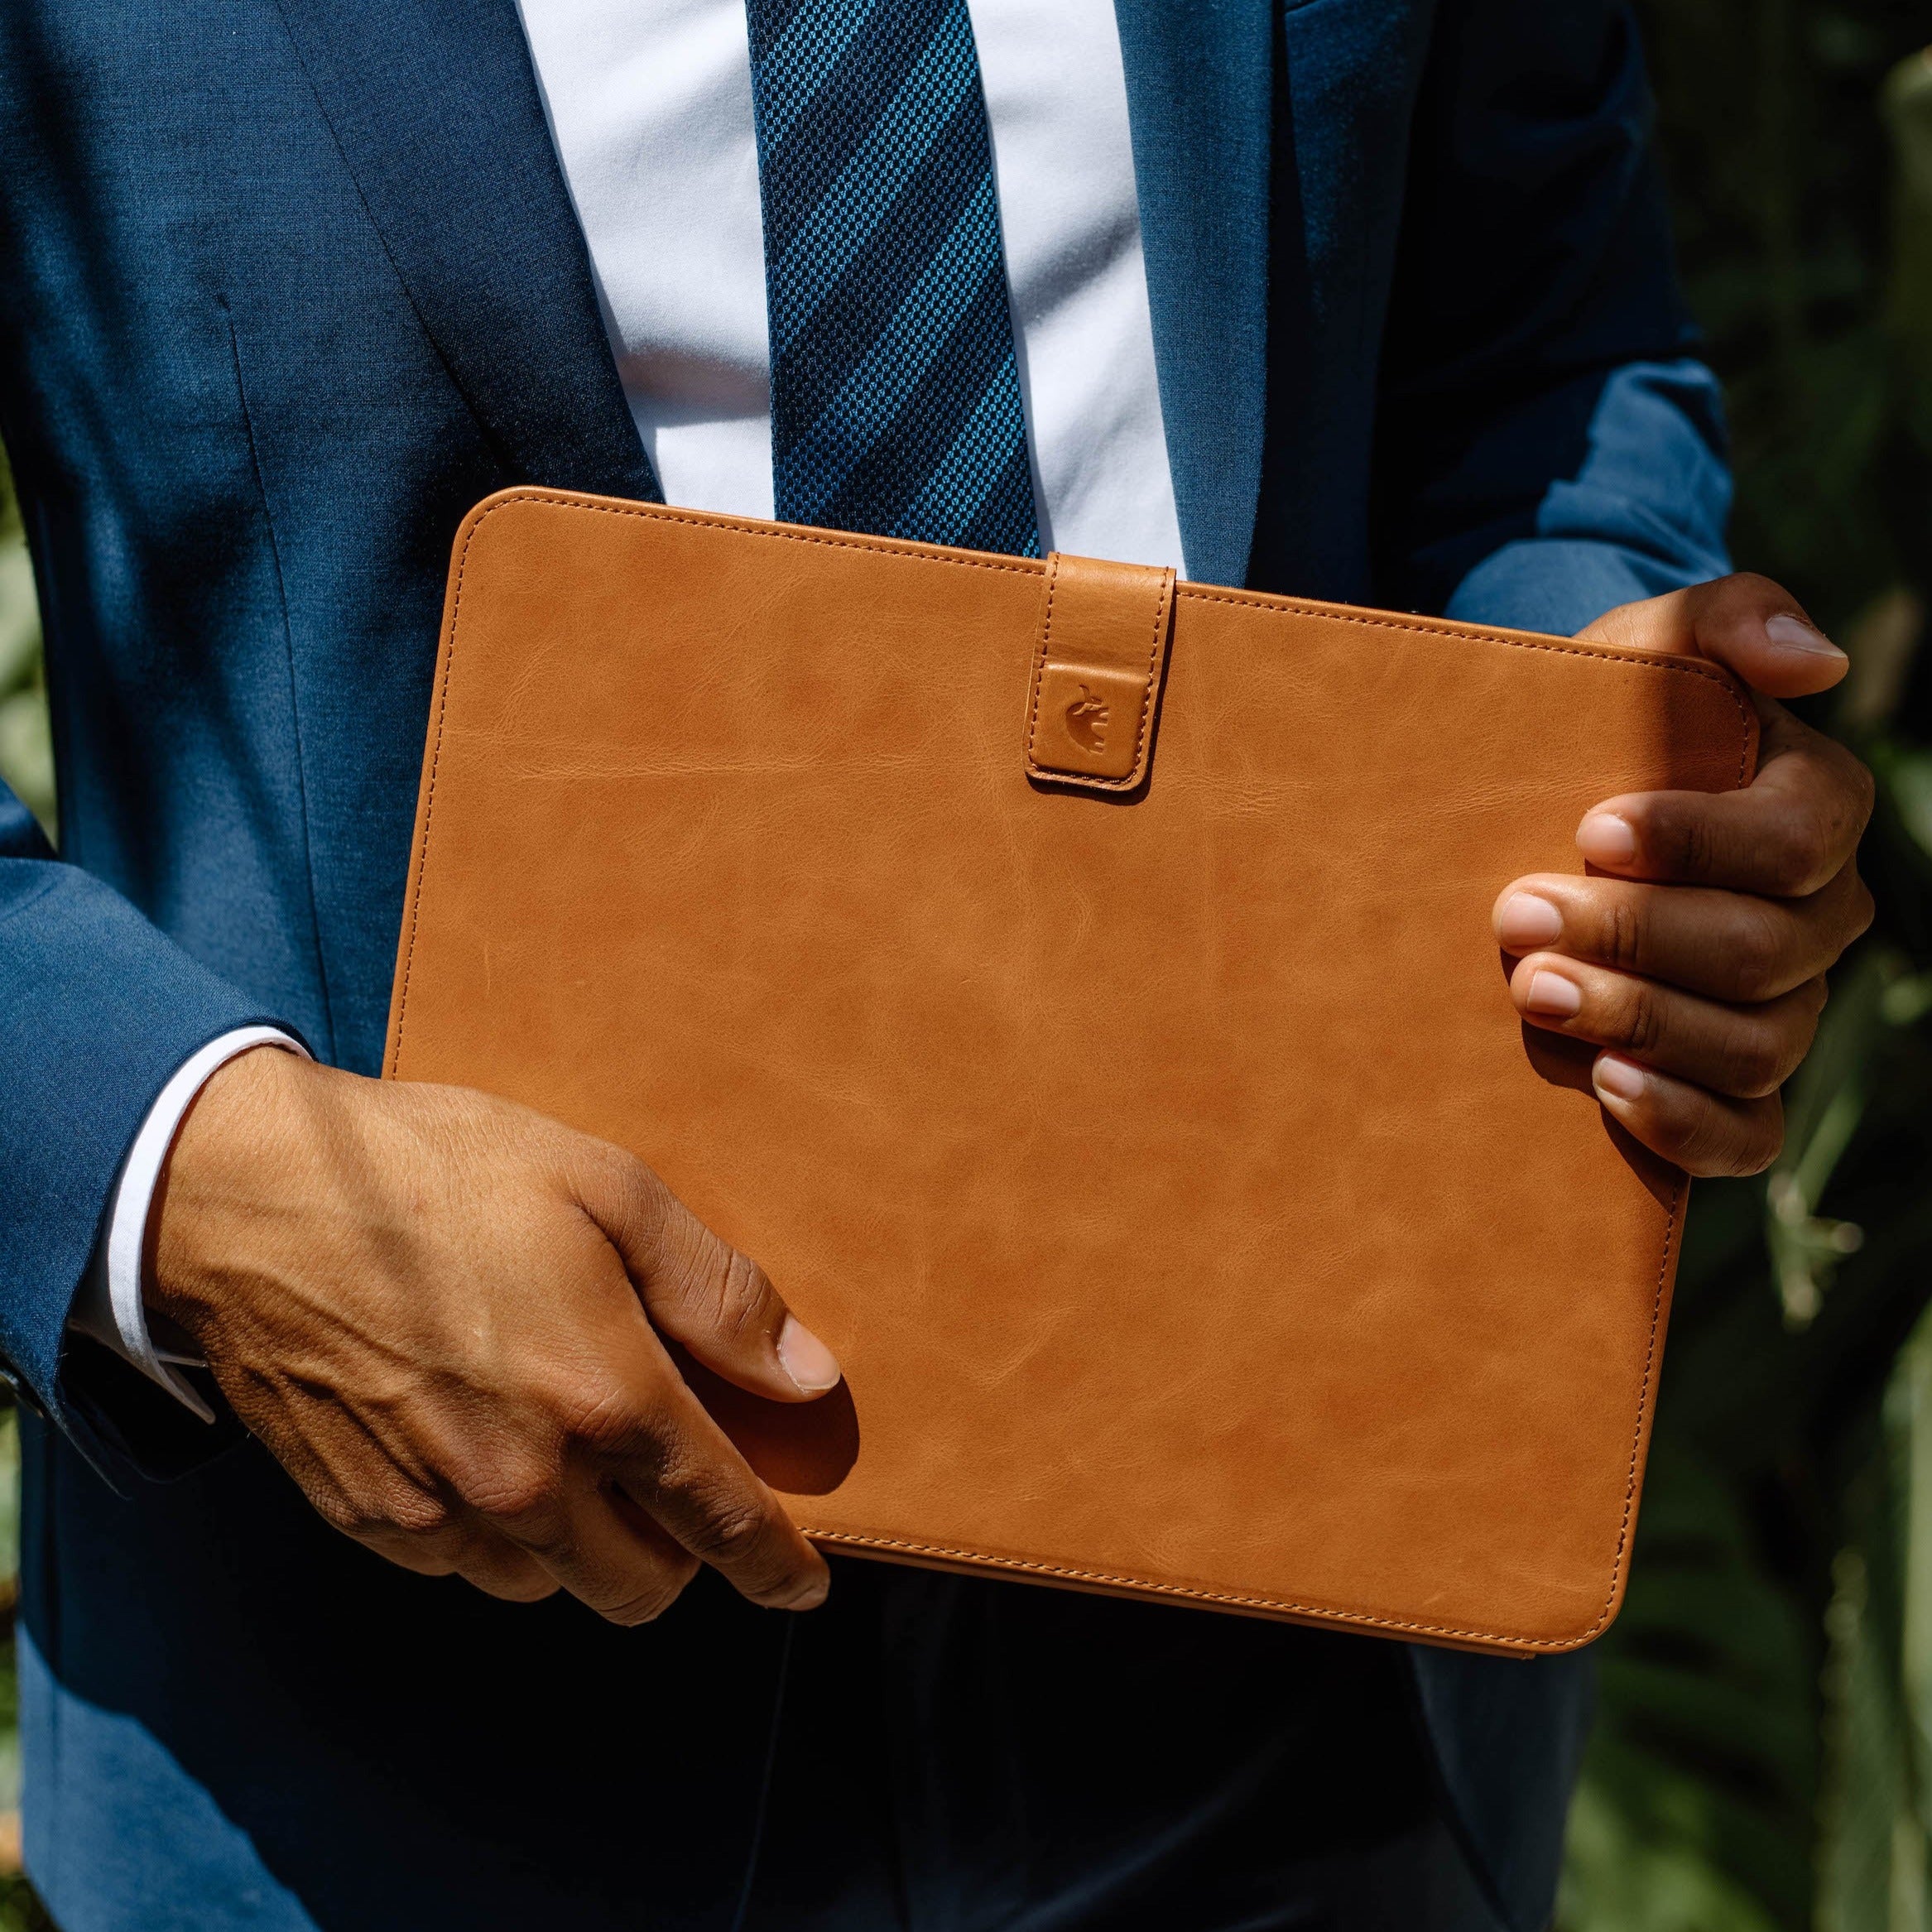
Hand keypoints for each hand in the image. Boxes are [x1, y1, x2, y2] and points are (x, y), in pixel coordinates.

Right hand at [150, 1047, 842, 1621]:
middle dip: (680, 1553)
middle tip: (678, 1486)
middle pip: (641, 1584)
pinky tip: (492, 1452)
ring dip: (586, 1545)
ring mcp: (439, 1512)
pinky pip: (464, 1568)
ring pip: (552, 1584)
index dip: (775, 1566)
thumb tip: (808, 1379)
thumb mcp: (607, 1188)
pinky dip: (500, 1535)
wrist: (250, 1199)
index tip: (802, 1587)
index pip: (721, 1521)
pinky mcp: (366, 1520)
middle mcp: (527, 1482)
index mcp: (604, 1400)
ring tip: (577, 1454)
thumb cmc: (440, 1174)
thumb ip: (717, 1294)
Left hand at [1492, 573, 1874, 1175]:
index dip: (1698, 842)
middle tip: (1516, 912)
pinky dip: (1686, 1124)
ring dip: (1638, 1022)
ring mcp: (1781, 1008)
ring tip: (1529, 991)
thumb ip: (1725, 619)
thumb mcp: (1642, 644)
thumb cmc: (1600, 717)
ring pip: (1753, 1046)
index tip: (1590, 829)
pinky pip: (1748, 1134)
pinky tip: (1607, 1091)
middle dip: (1634, 935)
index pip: (1795, 840)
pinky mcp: (1730, 1084)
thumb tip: (1817, 658)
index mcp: (1814, 811)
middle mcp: (1815, 919)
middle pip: (1760, 952)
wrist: (1538, 801)